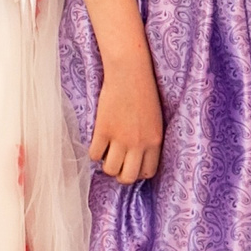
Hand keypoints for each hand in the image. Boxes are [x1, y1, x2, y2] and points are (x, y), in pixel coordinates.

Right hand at [88, 59, 164, 183]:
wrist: (129, 73)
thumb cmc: (144, 92)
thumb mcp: (155, 120)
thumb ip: (149, 140)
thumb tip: (138, 157)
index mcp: (154, 141)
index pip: (148, 172)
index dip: (138, 172)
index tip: (132, 165)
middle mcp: (138, 144)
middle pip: (128, 177)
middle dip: (121, 175)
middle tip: (117, 163)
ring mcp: (120, 138)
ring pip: (110, 169)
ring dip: (107, 164)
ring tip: (107, 153)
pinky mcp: (103, 130)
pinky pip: (95, 155)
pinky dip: (94, 152)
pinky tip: (98, 143)